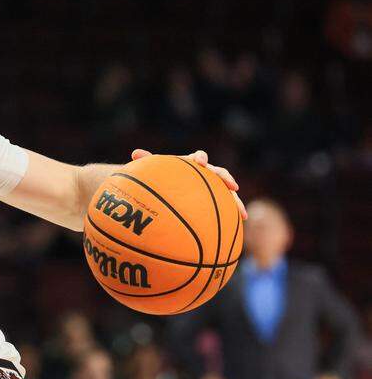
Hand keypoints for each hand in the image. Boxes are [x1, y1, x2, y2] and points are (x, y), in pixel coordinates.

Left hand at [132, 149, 246, 219]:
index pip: (199, 157)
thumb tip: (135, 153)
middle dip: (227, 179)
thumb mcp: (156, 170)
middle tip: (232, 186)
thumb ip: (148, 161)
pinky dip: (232, 213)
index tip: (200, 163)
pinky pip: (225, 207)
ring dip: (236, 201)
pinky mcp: (216, 200)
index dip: (201, 159)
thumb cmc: (163, 176)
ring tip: (242, 213)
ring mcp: (213, 187)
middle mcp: (206, 174)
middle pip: (220, 174)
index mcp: (192, 163)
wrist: (169, 185)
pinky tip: (238, 225)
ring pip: (227, 192)